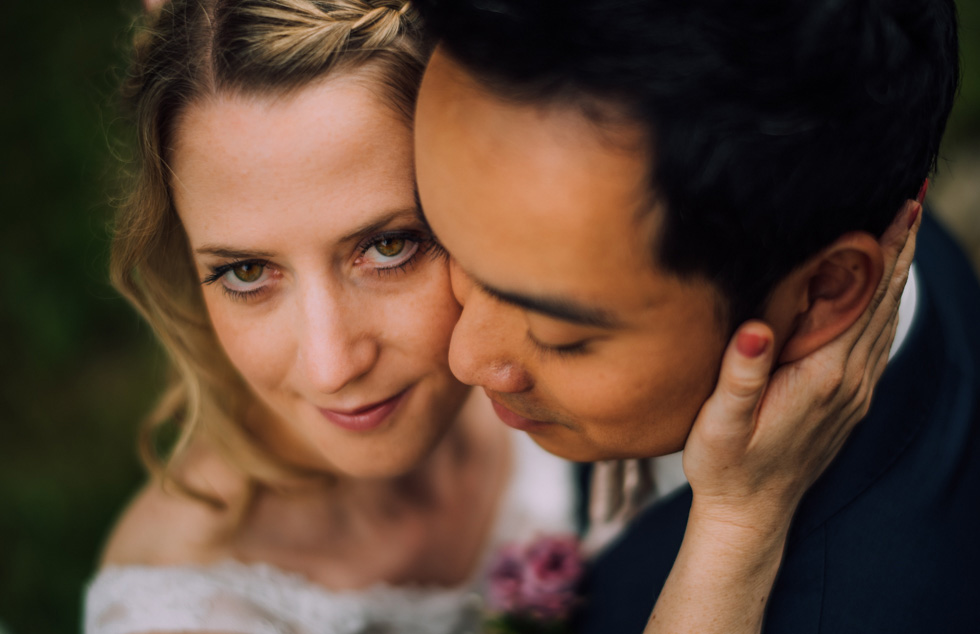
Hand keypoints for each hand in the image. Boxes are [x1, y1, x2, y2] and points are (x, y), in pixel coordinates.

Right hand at [642, 201, 920, 633]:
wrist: (750, 514)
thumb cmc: (726, 466)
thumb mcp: (720, 423)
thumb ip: (740, 376)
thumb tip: (756, 328)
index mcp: (821, 376)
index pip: (862, 299)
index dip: (883, 251)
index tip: (901, 205)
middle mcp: (849, 381)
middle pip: (884, 301)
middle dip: (900, 247)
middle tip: (914, 196)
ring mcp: (855, 392)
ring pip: (886, 319)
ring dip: (898, 272)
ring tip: (905, 229)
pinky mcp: (849, 399)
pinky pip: (877, 341)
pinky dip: (886, 305)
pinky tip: (883, 291)